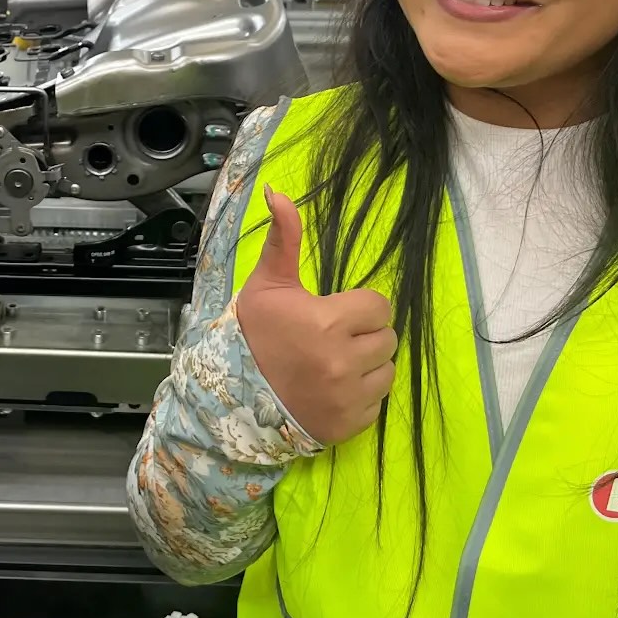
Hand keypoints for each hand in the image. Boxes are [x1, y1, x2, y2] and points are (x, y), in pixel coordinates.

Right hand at [235, 187, 395, 445]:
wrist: (230, 397)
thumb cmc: (253, 335)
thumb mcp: (267, 284)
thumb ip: (284, 239)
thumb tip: (278, 192)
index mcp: (327, 321)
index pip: (379, 306)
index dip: (360, 307)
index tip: (337, 313)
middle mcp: (343, 361)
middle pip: (387, 338)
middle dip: (365, 335)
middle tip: (335, 339)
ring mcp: (347, 397)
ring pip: (387, 371)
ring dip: (368, 366)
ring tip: (337, 364)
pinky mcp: (349, 425)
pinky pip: (377, 404)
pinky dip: (361, 397)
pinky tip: (335, 389)